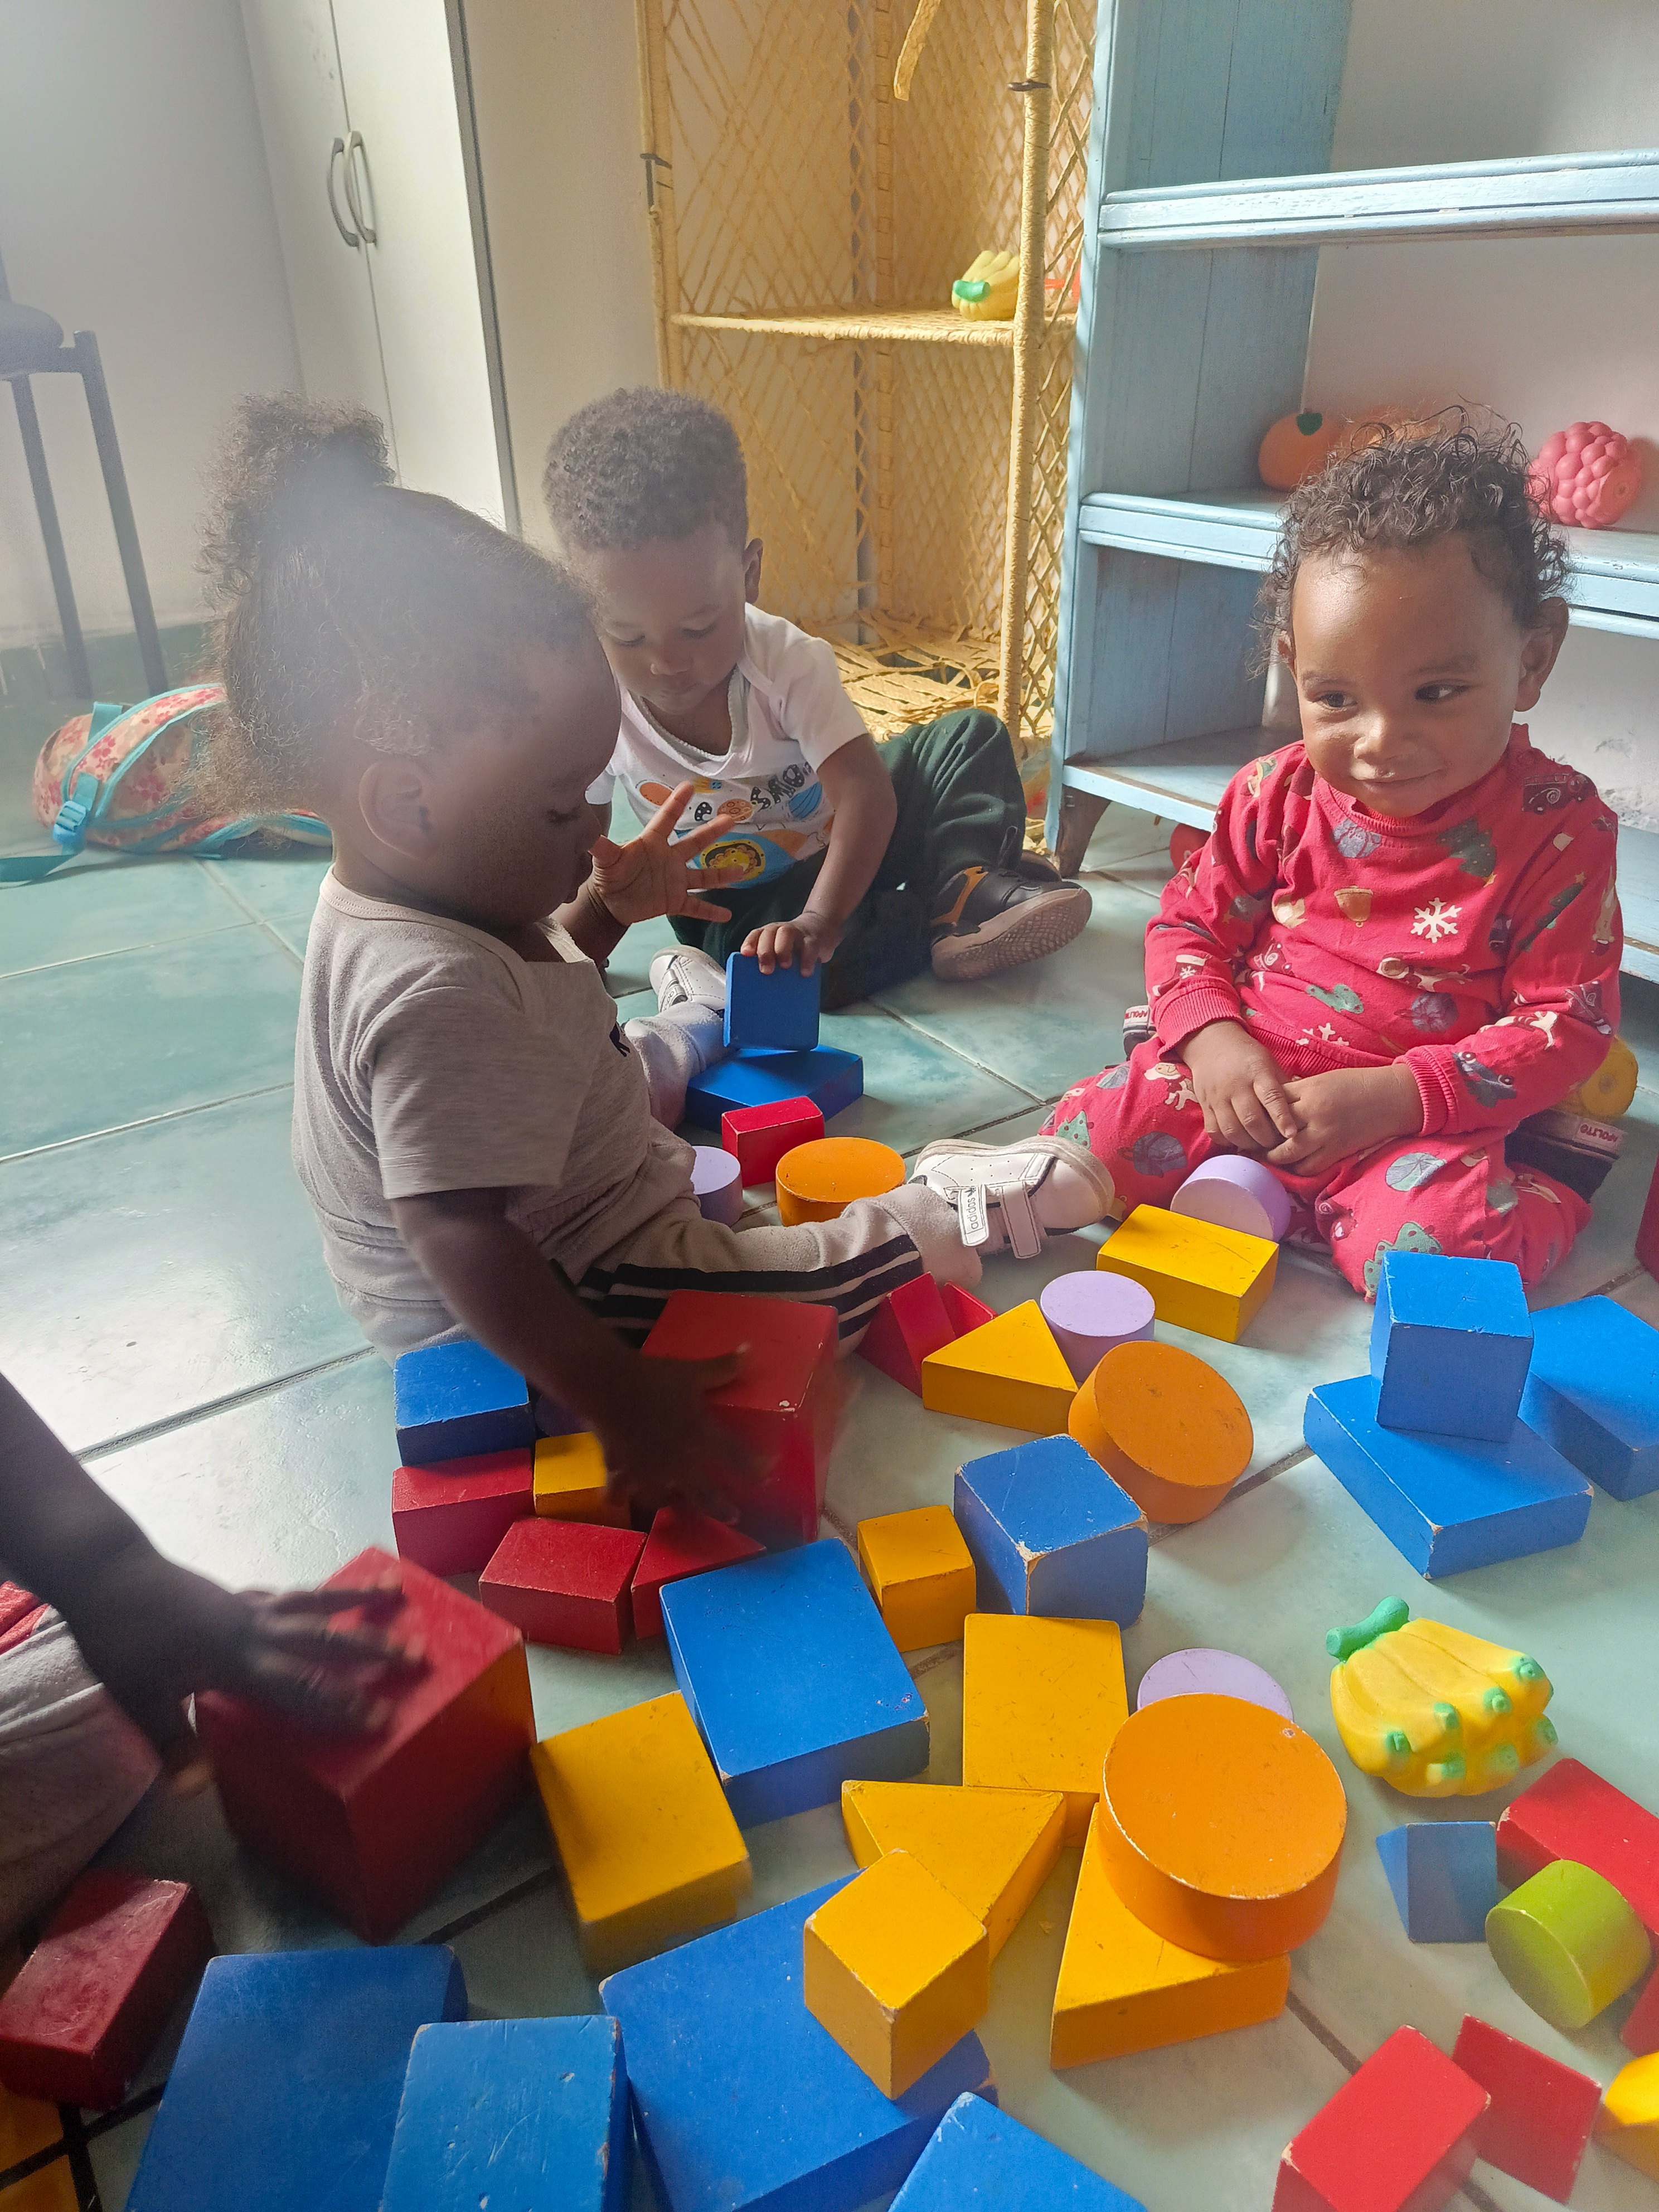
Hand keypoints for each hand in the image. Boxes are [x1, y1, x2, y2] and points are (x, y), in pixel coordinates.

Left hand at [60, 1546, 424, 1792]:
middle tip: (419, 1654)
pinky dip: (314, 1595)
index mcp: (235, 1661)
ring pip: (315, 1603)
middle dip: (373, 1651)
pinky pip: (287, 1594)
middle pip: (324, 1640)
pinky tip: (324, 1596)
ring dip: (357, 1601)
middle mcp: (253, 1629)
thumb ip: (173, 1744)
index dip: (341, 1705)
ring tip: (397, 1592)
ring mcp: (247, 1605)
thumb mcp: (140, 1699)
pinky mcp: (235, 1593)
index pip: (300, 1688)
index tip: (382, 1718)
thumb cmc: (121, 1638)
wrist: (106, 1572)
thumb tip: (195, 1793)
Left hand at [586, 781, 743, 927]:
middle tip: (731, 818)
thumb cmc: (608, 877)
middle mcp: (669, 858)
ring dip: (723, 874)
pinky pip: (696, 906)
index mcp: (653, 843)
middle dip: (712, 831)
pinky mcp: (675, 901)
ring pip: (703, 875)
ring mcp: (675, 880)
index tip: (689, 786)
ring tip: (744, 869)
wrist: (609, 905)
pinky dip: (710, 910)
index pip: (666, 819)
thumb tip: (584, 827)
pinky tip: (727, 914)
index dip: (676, 803)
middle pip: (695, 842)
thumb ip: (599, 844)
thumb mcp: (605, 860)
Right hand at [591, 1347, 767, 1520]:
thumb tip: (749, 1350)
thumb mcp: (691, 1371)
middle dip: (723, 1509)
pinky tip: (621, 1495)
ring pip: (663, 1501)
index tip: (767, 1471)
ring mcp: (647, 1472)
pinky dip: (620, 1495)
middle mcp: (678, 1462)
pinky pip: (619, 1493)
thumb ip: (722, 1368)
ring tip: (674, 1502)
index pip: (738, 1458)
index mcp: (700, 1436)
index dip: (756, 1467)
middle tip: (734, 1516)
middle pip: (707, 1497)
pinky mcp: (619, 1472)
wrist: (606, 1383)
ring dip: (670, 1503)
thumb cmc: (653, 1377)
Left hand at [741, 908, 841, 976]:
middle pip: (769, 934)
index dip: (750, 943)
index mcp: (769, 934)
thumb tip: (757, 987)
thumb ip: (769, 963)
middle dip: (765, 951)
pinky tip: (804, 973)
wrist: (820, 929)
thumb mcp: (779, 951)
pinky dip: (807, 960)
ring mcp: (797, 933)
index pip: (756, 935)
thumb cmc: (794, 947)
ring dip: (782, 950)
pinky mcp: (814, 939)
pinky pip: (809, 947)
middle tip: (766, 970)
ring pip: (786, 934)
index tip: (745, 954)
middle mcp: (780, 930)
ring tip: (785, 967)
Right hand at [1181, 1020, 1298, 1152]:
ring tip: (1258, 1146)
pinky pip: (1214, 1131)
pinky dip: (1227, 1141)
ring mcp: (1218, 1096)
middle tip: (1275, 1145)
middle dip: (1266, 1139)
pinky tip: (1238, 1140)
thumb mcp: (1269, 1063)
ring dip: (1248, 1144)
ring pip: (1232, 1130)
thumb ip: (1282, 1087)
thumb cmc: (1247, 1057)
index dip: (1282, 1118)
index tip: (1291, 1134)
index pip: (1271, 1098)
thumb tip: (1300, 1112)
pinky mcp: (1205, 1105)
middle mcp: (1236, 1085)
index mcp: (1257, 1072)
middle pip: (1251, 1120)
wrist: (1211, 1044)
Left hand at [1266, 1064, 1422, 1180]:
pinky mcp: (1337, 1152)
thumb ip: (1298, 1092)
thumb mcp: (1323, 1080)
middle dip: (1261, 1140)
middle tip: (1253, 1143)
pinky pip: (1309, 1168)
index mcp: (1309, 1090)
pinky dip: (1297, 1169)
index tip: (1252, 1119)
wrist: (1393, 1098)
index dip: (1260, 1113)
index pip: (1272, 1105)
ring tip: (1269, 1157)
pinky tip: (1293, 1165)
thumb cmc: (1357, 1085)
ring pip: (1288, 1155)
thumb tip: (1273, 1105)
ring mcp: (1326, 1135)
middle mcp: (1314, 1113)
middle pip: (1274, 1132)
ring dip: (1275, 1158)